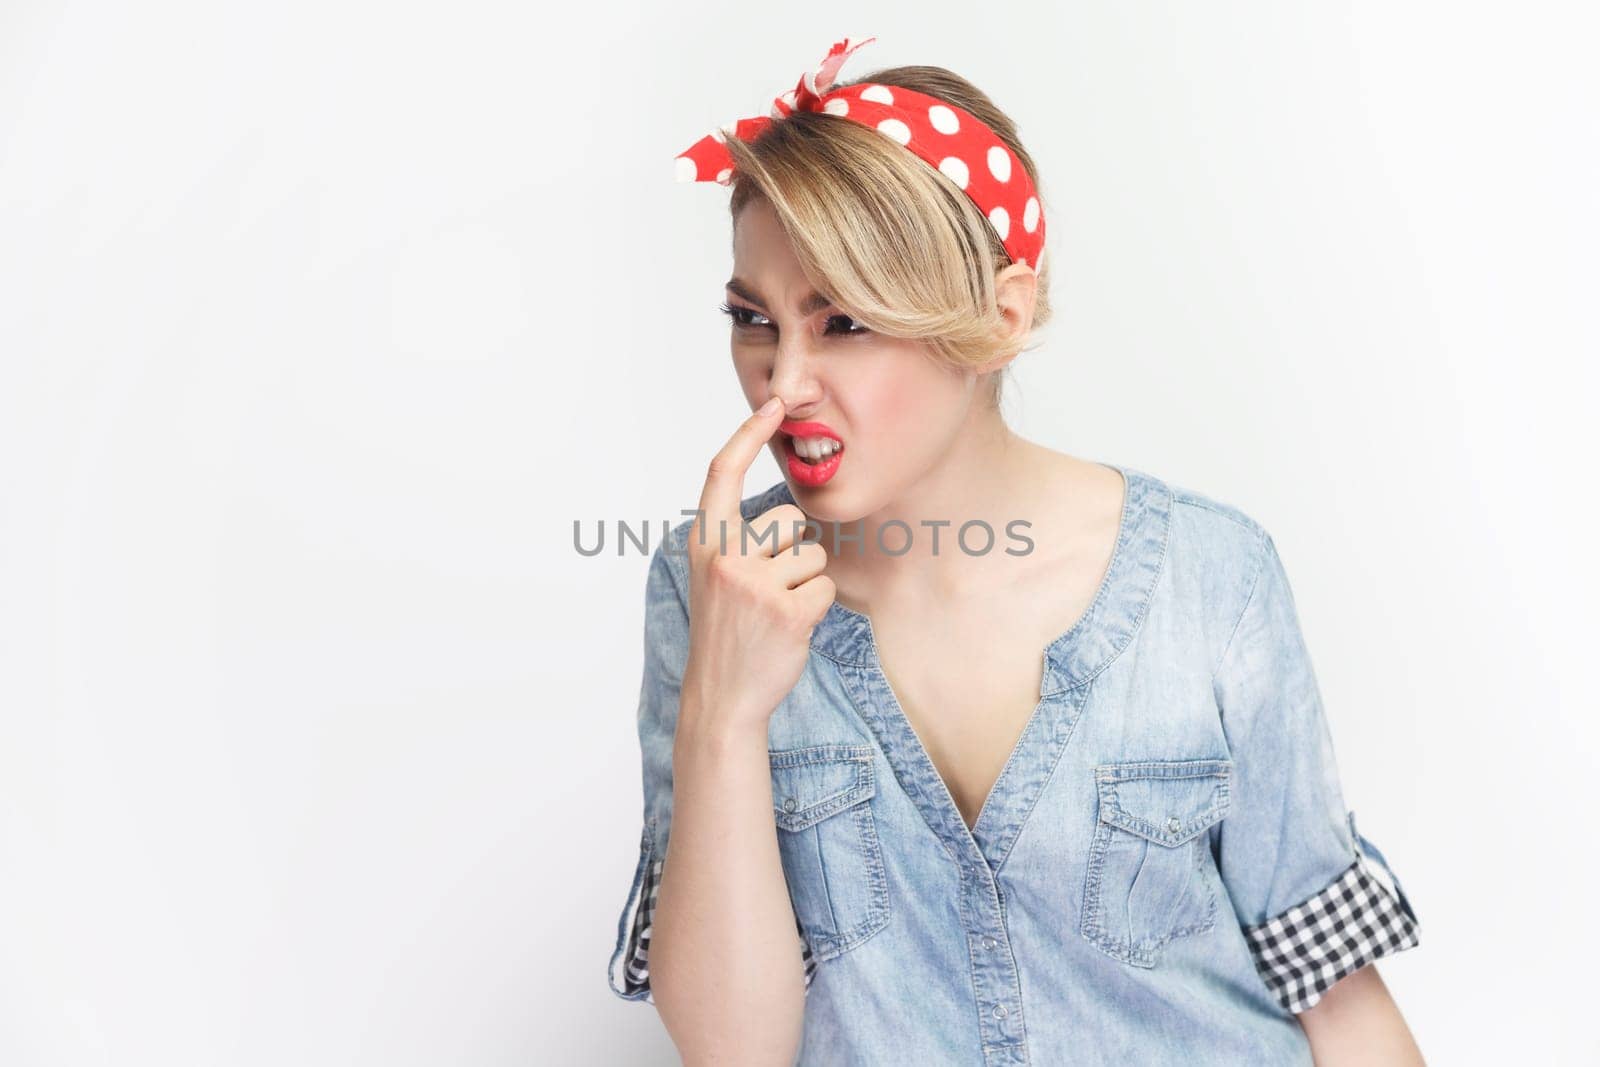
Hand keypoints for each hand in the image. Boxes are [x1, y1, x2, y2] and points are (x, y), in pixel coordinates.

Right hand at [680, 396, 836, 733]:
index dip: (748, 434)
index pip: (722, 473)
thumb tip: (785, 511)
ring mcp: (755, 583)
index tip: (773, 403)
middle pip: (788, 519)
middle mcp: (725, 557)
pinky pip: (825, 586)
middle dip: (791, 550)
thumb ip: (738, 541)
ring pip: (812, 555)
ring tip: (776, 612)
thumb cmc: (727, 632)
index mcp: (704, 543)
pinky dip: (817, 607)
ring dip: (805, 583)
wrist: (722, 696)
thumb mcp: (715, 577)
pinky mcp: (787, 609)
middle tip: (766, 591)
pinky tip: (790, 627)